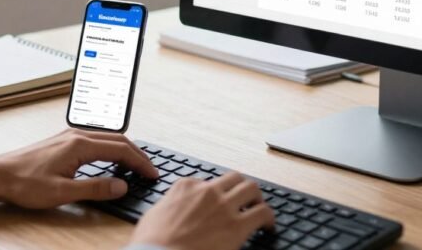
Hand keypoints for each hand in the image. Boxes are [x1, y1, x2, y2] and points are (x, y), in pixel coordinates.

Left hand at [0, 129, 158, 208]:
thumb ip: (94, 188)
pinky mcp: (64, 140)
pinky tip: (111, 159)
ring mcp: (70, 135)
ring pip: (108, 138)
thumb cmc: (25, 183)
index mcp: (80, 145)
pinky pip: (97, 140)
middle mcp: (77, 135)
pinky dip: (111, 148)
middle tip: (150, 170)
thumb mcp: (62, 192)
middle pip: (118, 140)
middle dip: (137, 155)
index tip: (152, 173)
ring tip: (136, 165)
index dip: (140, 163)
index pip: (121, 150)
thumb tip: (121, 186)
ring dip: (125, 150)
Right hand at [128, 172, 274, 249]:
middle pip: (233, 179)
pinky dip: (269, 218)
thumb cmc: (151, 243)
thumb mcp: (153, 216)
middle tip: (245, 199)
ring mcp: (223, 206)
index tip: (215, 203)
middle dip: (241, 188)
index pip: (205, 182)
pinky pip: (263, 213)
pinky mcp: (237, 226)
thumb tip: (170, 212)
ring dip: (257, 198)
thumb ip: (168, 208)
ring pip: (251, 188)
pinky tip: (269, 226)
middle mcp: (207, 191)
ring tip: (259, 208)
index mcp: (185, 187)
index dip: (213, 194)